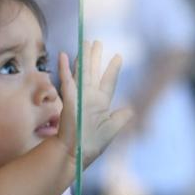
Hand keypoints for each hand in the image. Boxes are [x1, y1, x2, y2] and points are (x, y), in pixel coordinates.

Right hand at [56, 41, 132, 169]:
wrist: (76, 153)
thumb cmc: (92, 143)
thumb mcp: (113, 129)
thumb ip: (122, 118)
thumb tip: (131, 109)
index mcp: (100, 103)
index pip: (108, 81)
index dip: (112, 69)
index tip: (118, 56)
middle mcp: (89, 96)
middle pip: (93, 72)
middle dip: (95, 57)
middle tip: (96, 42)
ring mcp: (78, 96)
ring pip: (81, 72)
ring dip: (82, 57)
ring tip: (84, 43)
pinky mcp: (69, 98)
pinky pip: (67, 80)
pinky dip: (65, 68)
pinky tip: (63, 55)